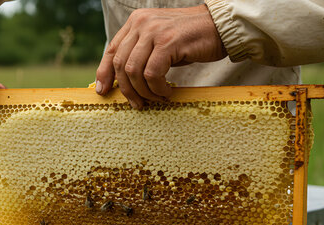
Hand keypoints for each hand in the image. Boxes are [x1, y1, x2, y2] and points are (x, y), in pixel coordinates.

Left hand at [95, 5, 225, 108]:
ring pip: (134, 71)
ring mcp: (154, 31)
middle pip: (121, 64)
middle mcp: (142, 23)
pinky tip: (168, 91)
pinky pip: (152, 74)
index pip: (112, 50)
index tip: (103, 91)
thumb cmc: (191, 40)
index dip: (104, 73)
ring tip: (156, 98)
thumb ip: (142, 54)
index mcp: (136, 22)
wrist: (220, 27)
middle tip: (138, 104)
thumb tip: (123, 81)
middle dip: (127, 89)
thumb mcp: (160, 43)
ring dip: (144, 91)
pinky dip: (158, 88)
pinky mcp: (168, 42)